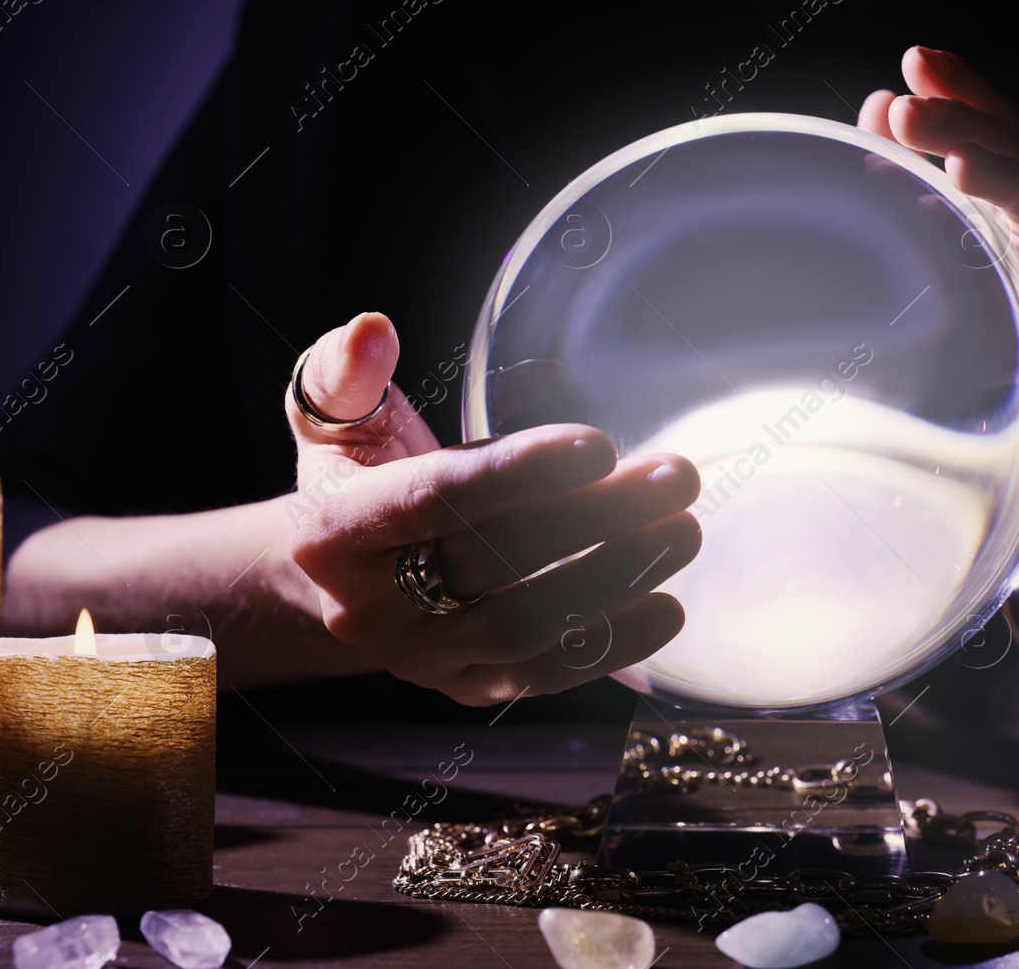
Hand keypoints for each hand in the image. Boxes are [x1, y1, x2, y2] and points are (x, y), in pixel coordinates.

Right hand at [282, 313, 700, 703]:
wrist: (336, 586)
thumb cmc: (359, 481)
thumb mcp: (337, 422)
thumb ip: (348, 374)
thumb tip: (374, 331)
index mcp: (334, 529)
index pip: (436, 498)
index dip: (520, 472)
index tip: (599, 444)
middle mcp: (369, 606)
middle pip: (492, 562)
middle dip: (593, 517)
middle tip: (675, 477)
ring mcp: (420, 658)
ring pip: (524, 626)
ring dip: (614, 578)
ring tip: (683, 531)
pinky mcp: (468, 688)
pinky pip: (545, 675)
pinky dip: (612, 646)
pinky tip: (668, 607)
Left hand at [858, 47, 1018, 598]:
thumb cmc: (1014, 423)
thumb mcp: (955, 340)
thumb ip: (923, 269)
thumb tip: (866, 193)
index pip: (995, 152)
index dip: (961, 103)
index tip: (904, 74)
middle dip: (970, 119)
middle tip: (909, 98)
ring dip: (1008, 168)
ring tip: (951, 149)